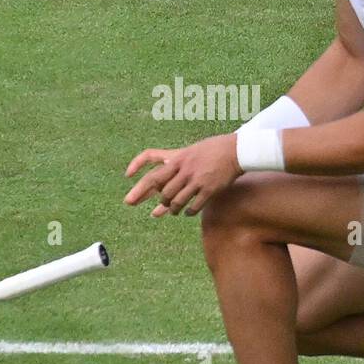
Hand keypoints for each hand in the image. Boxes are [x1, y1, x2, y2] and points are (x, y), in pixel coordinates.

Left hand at [123, 134, 242, 216]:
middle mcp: (184, 168)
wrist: (236, 151)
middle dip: (155, 201)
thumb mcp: (189, 151)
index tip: (127, 175)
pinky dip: (188, 212)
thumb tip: (161, 180)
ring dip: (172, 209)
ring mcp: (196, 180)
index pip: (150, 157)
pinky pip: (193, 207)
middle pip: (160, 188)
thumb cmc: (212, 151)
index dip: (136, 165)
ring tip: (174, 211)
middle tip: (155, 209)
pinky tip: (188, 212)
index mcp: (178, 157)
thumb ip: (173, 164)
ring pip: (175, 201)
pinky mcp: (208, 190)